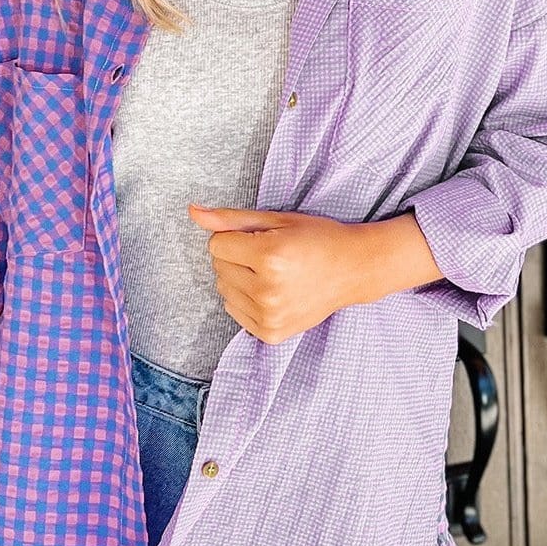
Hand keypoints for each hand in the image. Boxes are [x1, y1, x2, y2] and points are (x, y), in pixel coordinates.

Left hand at [187, 203, 366, 343]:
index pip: (216, 244)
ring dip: (240, 278)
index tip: (262, 238)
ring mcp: (270, 316)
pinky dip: (246, 300)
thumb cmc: (316, 238)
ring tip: (273, 273)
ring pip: (223, 290)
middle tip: (271, 255)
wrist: (353, 270)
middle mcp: (268, 290)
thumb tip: (192, 212)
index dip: (236, 237)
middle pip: (218, 267)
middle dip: (237, 257)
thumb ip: (230, 218)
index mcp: (269, 257)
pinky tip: (273, 291)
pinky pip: (233, 311)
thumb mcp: (276, 220)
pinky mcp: (271, 333)